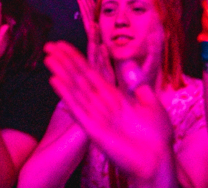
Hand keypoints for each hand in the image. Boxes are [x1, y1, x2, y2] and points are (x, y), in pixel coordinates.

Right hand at [45, 41, 176, 187]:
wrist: (158, 161)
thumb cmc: (157, 137)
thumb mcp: (151, 103)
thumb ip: (138, 84)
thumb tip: (130, 63)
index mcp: (114, 98)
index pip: (91, 74)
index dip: (78, 60)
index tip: (65, 46)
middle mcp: (102, 105)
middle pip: (79, 79)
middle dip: (65, 63)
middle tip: (50, 46)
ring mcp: (96, 117)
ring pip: (75, 91)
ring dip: (62, 74)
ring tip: (48, 58)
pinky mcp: (94, 130)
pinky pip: (78, 109)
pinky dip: (67, 95)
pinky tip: (55, 81)